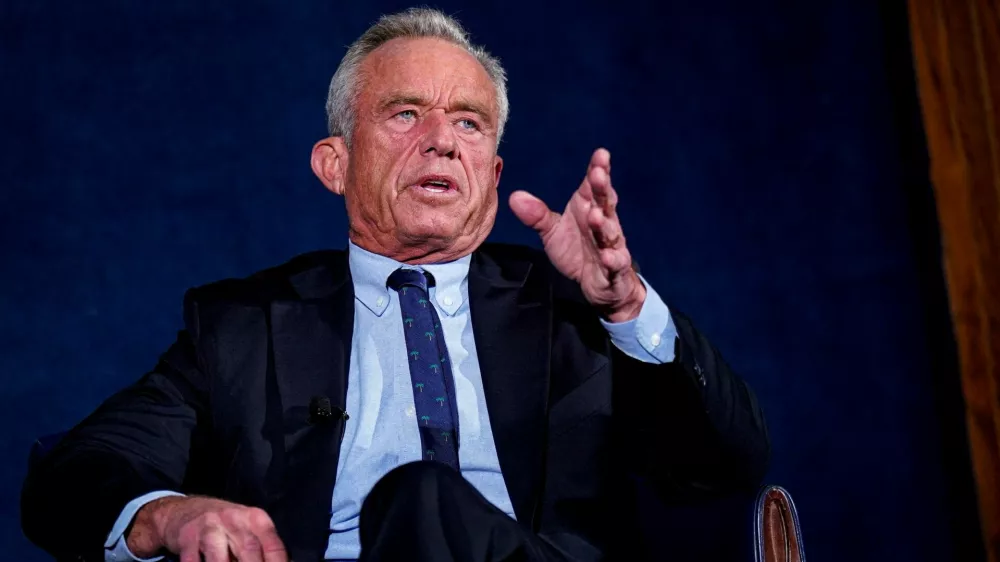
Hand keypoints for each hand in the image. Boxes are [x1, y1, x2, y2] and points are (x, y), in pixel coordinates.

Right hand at [127, 496, 287, 561]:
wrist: (187, 510)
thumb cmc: (226, 525)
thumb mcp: (248, 529)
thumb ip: (264, 548)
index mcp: (255, 519)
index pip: (273, 546)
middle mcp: (234, 519)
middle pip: (249, 550)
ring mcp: (209, 528)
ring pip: (219, 557)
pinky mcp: (187, 538)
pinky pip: (192, 560)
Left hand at [510, 148, 645, 322]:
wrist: (599, 284)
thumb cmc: (578, 249)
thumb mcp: (553, 231)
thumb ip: (537, 214)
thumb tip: (515, 196)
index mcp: (590, 208)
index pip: (594, 187)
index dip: (599, 170)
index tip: (601, 155)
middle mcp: (604, 223)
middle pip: (605, 203)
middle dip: (603, 189)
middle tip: (598, 175)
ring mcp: (612, 245)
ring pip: (610, 232)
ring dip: (604, 224)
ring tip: (595, 215)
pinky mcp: (614, 268)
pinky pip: (615, 263)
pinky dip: (613, 259)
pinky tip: (607, 255)